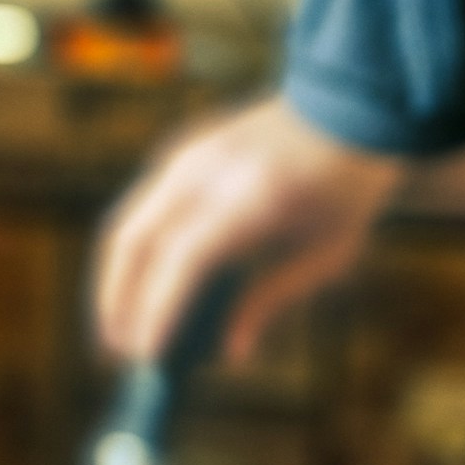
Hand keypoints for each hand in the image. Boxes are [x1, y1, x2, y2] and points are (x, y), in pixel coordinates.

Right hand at [96, 96, 402, 362]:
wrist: (348, 108)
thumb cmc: (346, 192)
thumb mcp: (325, 255)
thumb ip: (272, 300)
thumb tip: (231, 353)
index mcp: (250, 198)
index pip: (184, 259)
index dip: (159, 309)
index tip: (148, 356)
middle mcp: (206, 173)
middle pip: (136, 242)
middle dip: (119, 302)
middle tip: (120, 352)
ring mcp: (187, 156)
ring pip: (128, 226)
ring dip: (116, 280)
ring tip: (120, 327)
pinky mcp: (181, 153)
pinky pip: (141, 210)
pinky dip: (134, 255)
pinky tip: (141, 288)